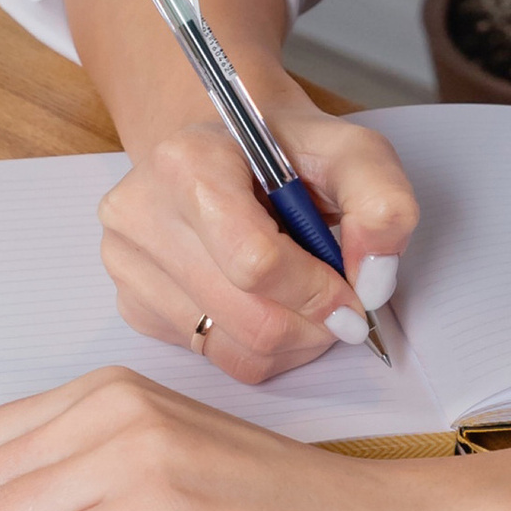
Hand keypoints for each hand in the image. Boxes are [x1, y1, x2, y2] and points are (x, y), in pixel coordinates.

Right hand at [101, 100, 416, 379]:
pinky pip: (215, 358)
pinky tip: (268, 303)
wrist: (230, 152)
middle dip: (314, 322)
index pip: (256, 262)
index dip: (319, 290)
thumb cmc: (289, 152)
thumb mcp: (353, 152)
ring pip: (233, 349)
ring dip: (293, 339)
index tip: (353, 291)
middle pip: (250, 317)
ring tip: (305, 297)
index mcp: (186, 162)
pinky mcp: (133, 304)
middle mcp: (140, 213)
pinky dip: (261, 347)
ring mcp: (127, 264)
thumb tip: (373, 283)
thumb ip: (383, 204)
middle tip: (340, 302)